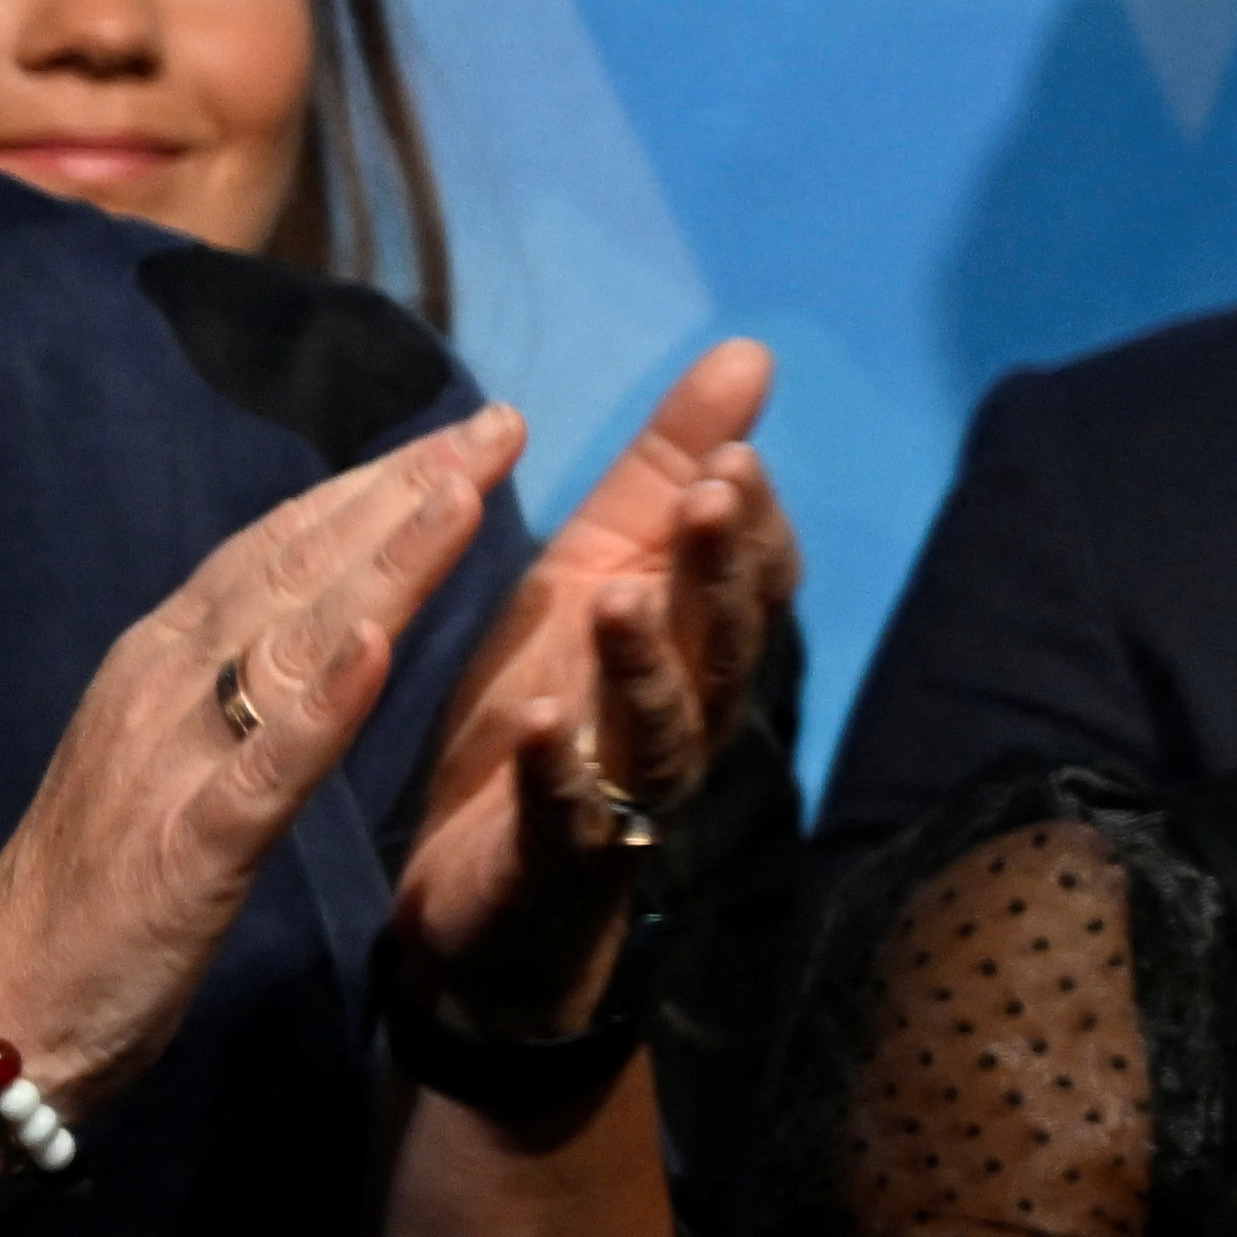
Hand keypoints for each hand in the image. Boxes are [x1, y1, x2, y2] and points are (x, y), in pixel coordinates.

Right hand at [0, 414, 521, 1140]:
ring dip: (381, 563)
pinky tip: (382, 648)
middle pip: (298, 568)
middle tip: (497, 425)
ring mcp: (174, 760)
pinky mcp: (191, 844)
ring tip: (461, 490)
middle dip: (401, 492)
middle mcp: (164, 688)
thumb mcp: (167, 756)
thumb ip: (230, 686)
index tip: (463, 435)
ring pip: (291, 639)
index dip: (372, 487)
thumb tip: (315, 619)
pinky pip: (268, 764)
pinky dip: (325, 702)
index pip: (279, 552)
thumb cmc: (96, 887)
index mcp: (162, 666)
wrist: (1, 1004)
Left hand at [389, 340, 788, 1042]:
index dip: (750, 526)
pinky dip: (561, 774)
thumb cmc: (549, 707)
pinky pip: (570, 815)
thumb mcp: (597, 571)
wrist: (484, 886)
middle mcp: (682, 712)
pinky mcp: (557, 857)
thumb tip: (750, 350)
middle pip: (723, 642)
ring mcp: (625, 791)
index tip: (732, 459)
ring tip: (617, 602)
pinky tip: (544, 728)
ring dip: (646, 663)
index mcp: (690, 641)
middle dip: (718, 572)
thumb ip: (667, 471)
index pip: (752, 577)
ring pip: (659, 724)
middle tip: (708, 502)